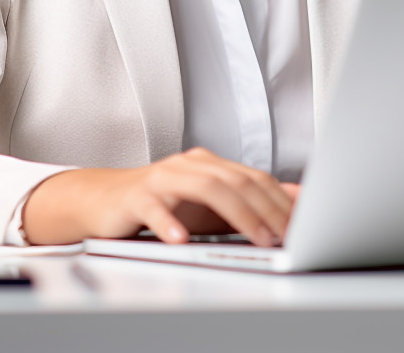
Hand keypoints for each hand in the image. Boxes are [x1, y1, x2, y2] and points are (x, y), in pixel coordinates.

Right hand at [22, 147, 297, 246]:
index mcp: (210, 164)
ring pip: (205, 187)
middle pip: (235, 180)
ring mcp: (163, 177)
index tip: (298, 225)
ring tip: (256, 237)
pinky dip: (170, 222)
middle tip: (283, 235)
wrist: (104, 201)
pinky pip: (155, 207)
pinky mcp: (136, 196)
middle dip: (264, 209)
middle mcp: (190, 164)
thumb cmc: (162, 204)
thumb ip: (249, 201)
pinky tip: (182, 239)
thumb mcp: (210, 205)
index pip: (252, 177)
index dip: (278, 200)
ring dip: (236, 214)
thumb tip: (295, 200)